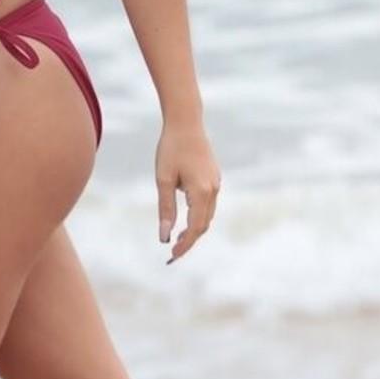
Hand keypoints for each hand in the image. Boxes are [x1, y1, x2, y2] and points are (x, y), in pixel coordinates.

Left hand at [155, 120, 220, 262]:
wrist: (186, 123)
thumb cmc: (171, 149)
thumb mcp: (163, 180)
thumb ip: (165, 209)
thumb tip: (164, 236)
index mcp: (201, 192)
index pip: (195, 228)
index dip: (185, 245)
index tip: (171, 256)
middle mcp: (213, 190)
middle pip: (204, 225)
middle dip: (189, 240)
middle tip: (172, 253)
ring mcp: (216, 183)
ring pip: (208, 215)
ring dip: (194, 229)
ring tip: (177, 239)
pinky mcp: (214, 178)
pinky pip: (209, 204)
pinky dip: (198, 216)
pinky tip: (185, 218)